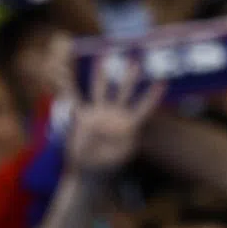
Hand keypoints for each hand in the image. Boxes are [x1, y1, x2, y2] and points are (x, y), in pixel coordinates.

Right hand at [66, 57, 164, 179]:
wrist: (89, 168)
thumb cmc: (107, 163)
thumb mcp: (117, 155)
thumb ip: (115, 142)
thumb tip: (106, 127)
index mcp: (128, 126)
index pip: (143, 108)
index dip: (152, 96)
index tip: (162, 82)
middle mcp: (114, 115)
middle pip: (123, 93)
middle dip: (129, 78)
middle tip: (135, 63)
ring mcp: (98, 113)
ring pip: (100, 90)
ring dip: (101, 75)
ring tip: (102, 58)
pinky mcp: (83, 116)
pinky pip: (76, 98)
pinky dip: (69, 86)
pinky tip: (64, 74)